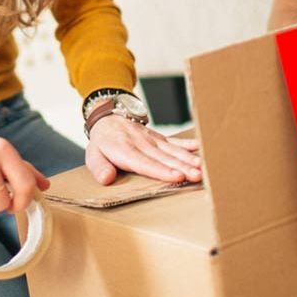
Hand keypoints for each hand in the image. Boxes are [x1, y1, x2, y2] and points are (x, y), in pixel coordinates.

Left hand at [85, 115, 202, 185]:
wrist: (109, 118)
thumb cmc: (102, 142)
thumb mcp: (92, 155)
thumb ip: (99, 167)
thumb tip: (106, 179)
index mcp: (124, 150)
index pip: (144, 163)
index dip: (161, 170)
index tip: (177, 176)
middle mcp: (142, 144)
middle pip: (164, 158)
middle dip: (183, 167)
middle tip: (198, 175)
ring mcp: (153, 140)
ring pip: (173, 150)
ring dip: (189, 159)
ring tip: (203, 167)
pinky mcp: (160, 138)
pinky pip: (176, 141)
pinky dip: (189, 145)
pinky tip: (202, 148)